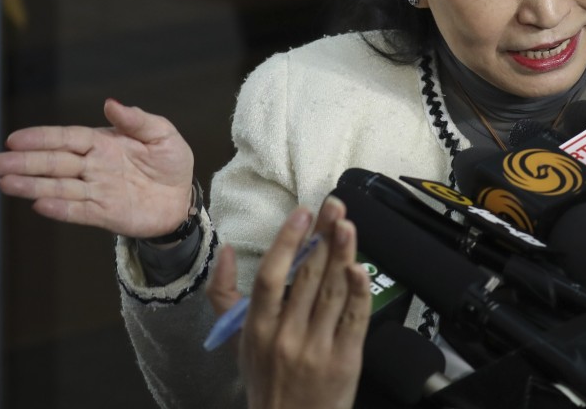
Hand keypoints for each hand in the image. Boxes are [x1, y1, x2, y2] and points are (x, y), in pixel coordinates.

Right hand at [0, 98, 194, 237]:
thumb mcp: (162, 135)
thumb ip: (137, 120)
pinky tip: (39, 204)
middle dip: (24, 163)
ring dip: (32, 186)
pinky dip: (60, 208)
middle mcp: (94, 166)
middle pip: (54, 163)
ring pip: (59, 187)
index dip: (41, 138)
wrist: (183, 198)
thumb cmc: (170, 163)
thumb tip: (111, 103)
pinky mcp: (104, 213)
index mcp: (103, 143)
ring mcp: (97, 190)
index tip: (14, 139)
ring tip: (5, 184)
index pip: (67, 138)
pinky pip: (79, 211)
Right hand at [207, 198, 370, 408]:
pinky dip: (358, 292)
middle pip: (306, 277)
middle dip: (322, 236)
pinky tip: (360, 268)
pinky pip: (353, 320)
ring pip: (332, 292)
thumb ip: (225, 295)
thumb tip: (225, 250)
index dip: (287, 241)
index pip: (271, 276)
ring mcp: (316, 348)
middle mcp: (285, 336)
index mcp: (257, 328)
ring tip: (348, 224)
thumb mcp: (238, 339)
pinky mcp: (345, 360)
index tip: (302, 213)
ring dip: (343, 254)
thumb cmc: (265, 379)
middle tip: (334, 205)